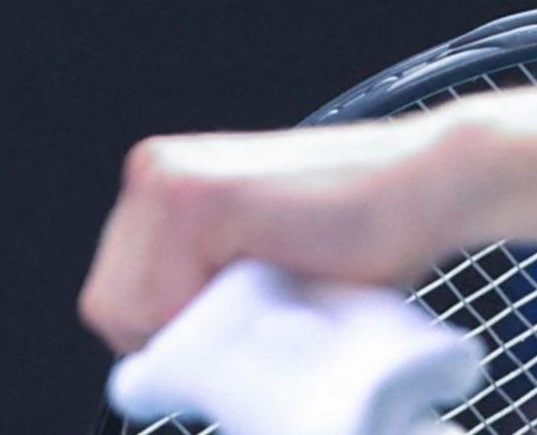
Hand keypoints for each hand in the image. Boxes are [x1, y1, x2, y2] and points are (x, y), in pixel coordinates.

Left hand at [79, 116, 475, 353]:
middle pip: (113, 305)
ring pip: (132, 310)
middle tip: (253, 310)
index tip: (234, 325)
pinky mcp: (199, 197)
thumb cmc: (358, 239)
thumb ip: (203, 290)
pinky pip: (162, 299)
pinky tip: (266, 281)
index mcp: (159, 185)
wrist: (424, 189)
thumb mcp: (254, 269)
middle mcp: (151, 172)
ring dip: (199, 327)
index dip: (168, 334)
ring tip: (267, 292)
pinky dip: (208, 317)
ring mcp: (168, 180)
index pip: (115, 299)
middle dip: (177, 332)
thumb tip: (167, 363)